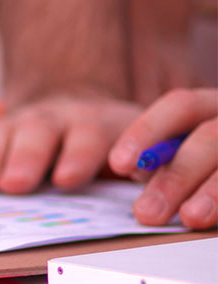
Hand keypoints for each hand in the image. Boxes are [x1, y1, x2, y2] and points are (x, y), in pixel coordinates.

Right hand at [0, 94, 139, 193]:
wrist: (73, 103)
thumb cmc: (108, 139)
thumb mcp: (133, 142)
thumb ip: (140, 161)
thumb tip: (146, 176)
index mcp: (92, 123)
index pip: (87, 136)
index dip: (77, 156)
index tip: (67, 179)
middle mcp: (50, 120)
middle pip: (36, 134)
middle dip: (24, 158)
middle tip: (13, 183)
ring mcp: (13, 125)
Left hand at [107, 88, 217, 228]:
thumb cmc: (205, 163)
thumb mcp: (187, 152)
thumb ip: (164, 157)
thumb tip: (134, 169)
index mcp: (214, 106)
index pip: (181, 106)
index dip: (148, 131)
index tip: (119, 163)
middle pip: (210, 138)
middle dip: (176, 176)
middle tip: (147, 212)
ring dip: (213, 192)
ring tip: (189, 218)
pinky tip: (214, 220)